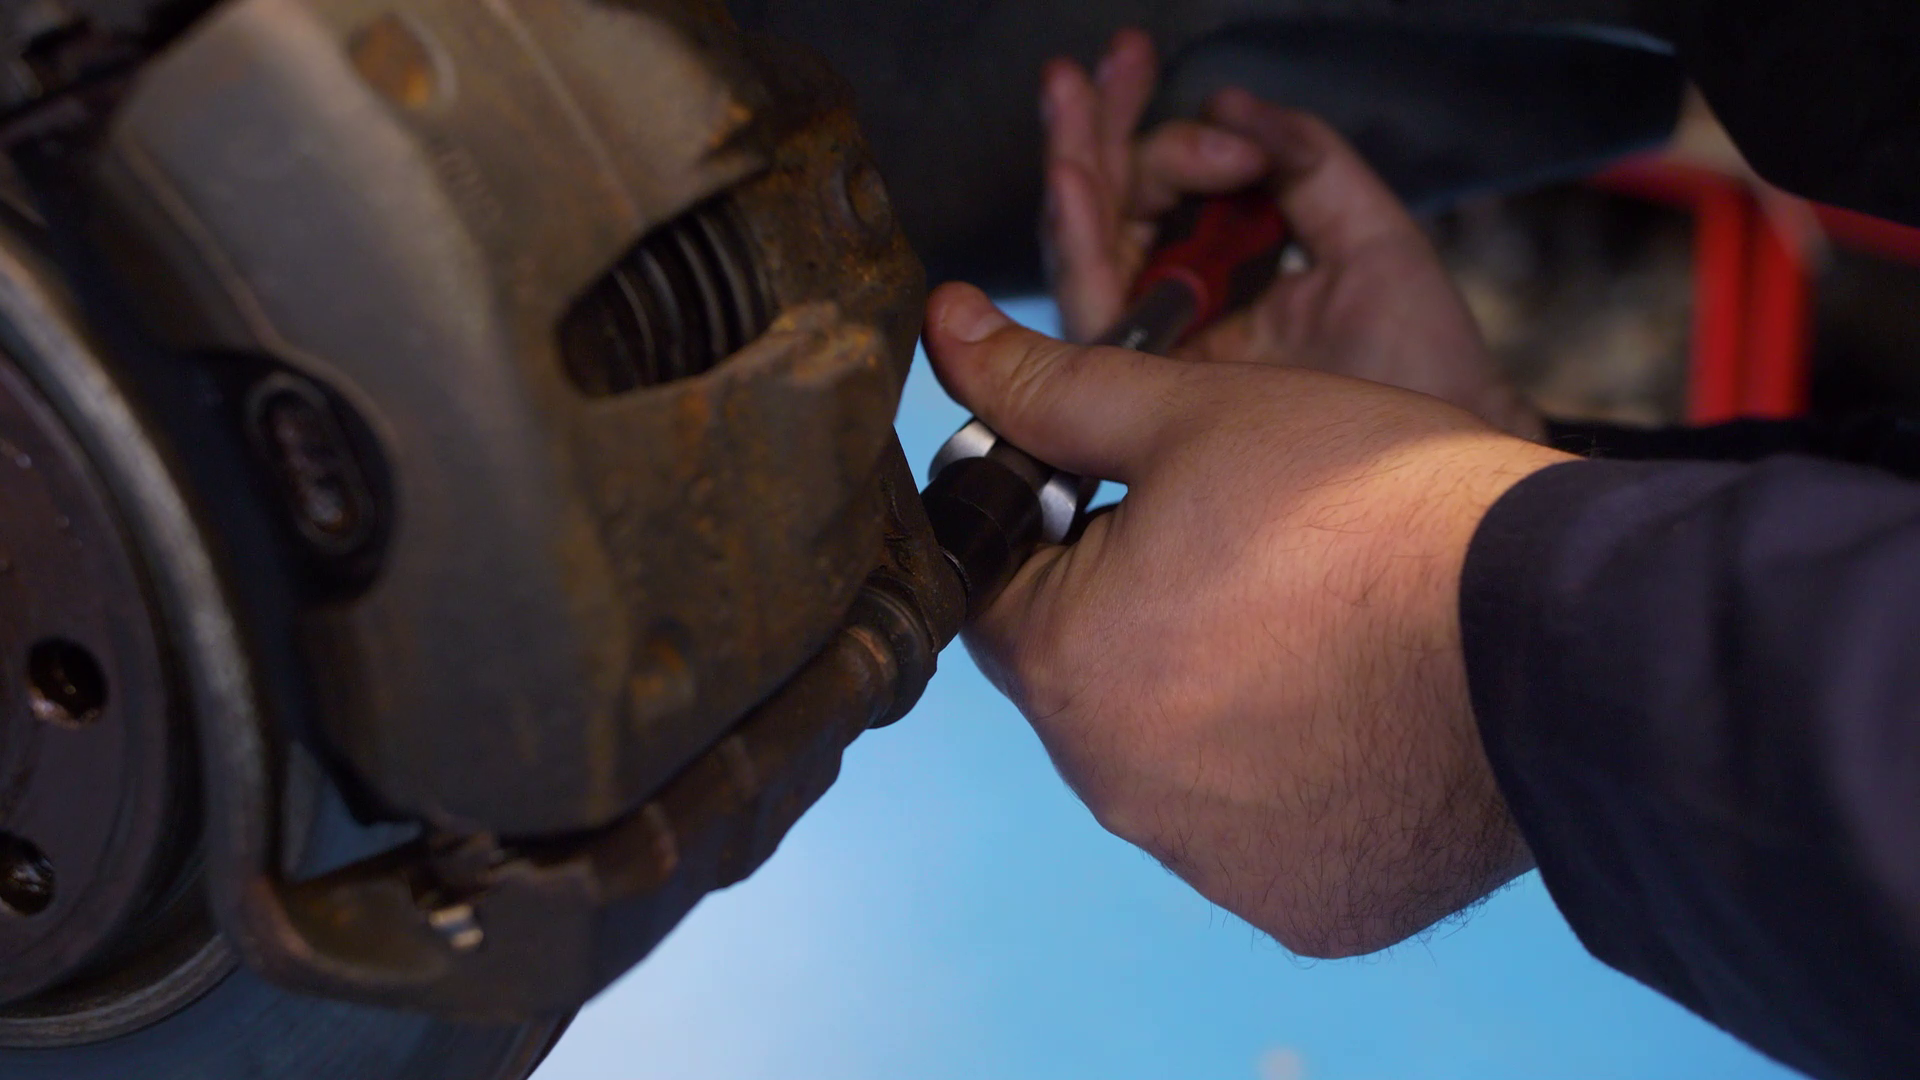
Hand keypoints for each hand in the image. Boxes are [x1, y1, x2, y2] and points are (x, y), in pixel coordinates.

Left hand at [922, 285, 1572, 957]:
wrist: (1556, 630)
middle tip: (1247, 561)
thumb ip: (1048, 384)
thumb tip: (944, 326)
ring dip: (1209, 705)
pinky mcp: (1300, 906)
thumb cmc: (1371, 507)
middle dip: (1134, 619)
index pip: (997, 592)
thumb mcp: (1196, 414)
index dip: (1053, 532)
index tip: (1131, 505)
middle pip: (1083, 684)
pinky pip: (1257, 835)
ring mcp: (1208, 859)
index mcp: (1062, 664)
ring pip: (1169, 762)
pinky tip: (1355, 719)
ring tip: (1315, 633)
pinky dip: (1287, 783)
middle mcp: (1113, 786)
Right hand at [1042, 31, 1543, 439]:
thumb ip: (1306, 162)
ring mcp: (1161, 354)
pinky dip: (1079, 232)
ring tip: (1072, 94)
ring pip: (1088, 249)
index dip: (1170, 137)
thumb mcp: (1371, 238)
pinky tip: (1074, 177)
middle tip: (1091, 69)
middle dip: (1097, 130)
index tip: (1224, 115)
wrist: (1447, 454)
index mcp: (1233, 281)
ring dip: (1075, 162)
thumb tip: (1233, 101)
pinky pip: (1093, 304)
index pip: (1170, 199)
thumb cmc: (1427, 369)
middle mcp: (1185, 318)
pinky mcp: (1149, 388)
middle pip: (1114, 216)